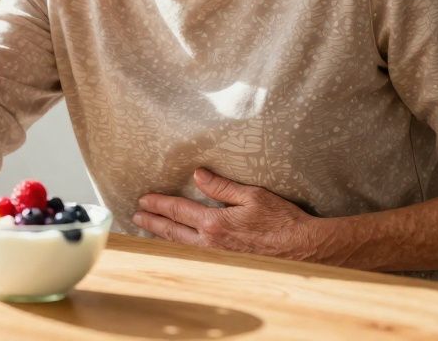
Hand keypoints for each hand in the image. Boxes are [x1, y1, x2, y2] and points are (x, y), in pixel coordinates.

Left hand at [131, 168, 319, 261]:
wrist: (302, 248)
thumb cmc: (281, 220)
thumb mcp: (252, 195)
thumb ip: (222, 186)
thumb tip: (198, 176)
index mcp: (214, 223)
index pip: (178, 211)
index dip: (158, 204)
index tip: (143, 200)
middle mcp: (211, 242)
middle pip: (173, 231)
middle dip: (153, 222)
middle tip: (136, 216)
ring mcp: (218, 254)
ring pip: (181, 244)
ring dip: (163, 235)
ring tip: (150, 228)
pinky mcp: (227, 260)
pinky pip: (195, 252)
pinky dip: (180, 245)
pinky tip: (178, 243)